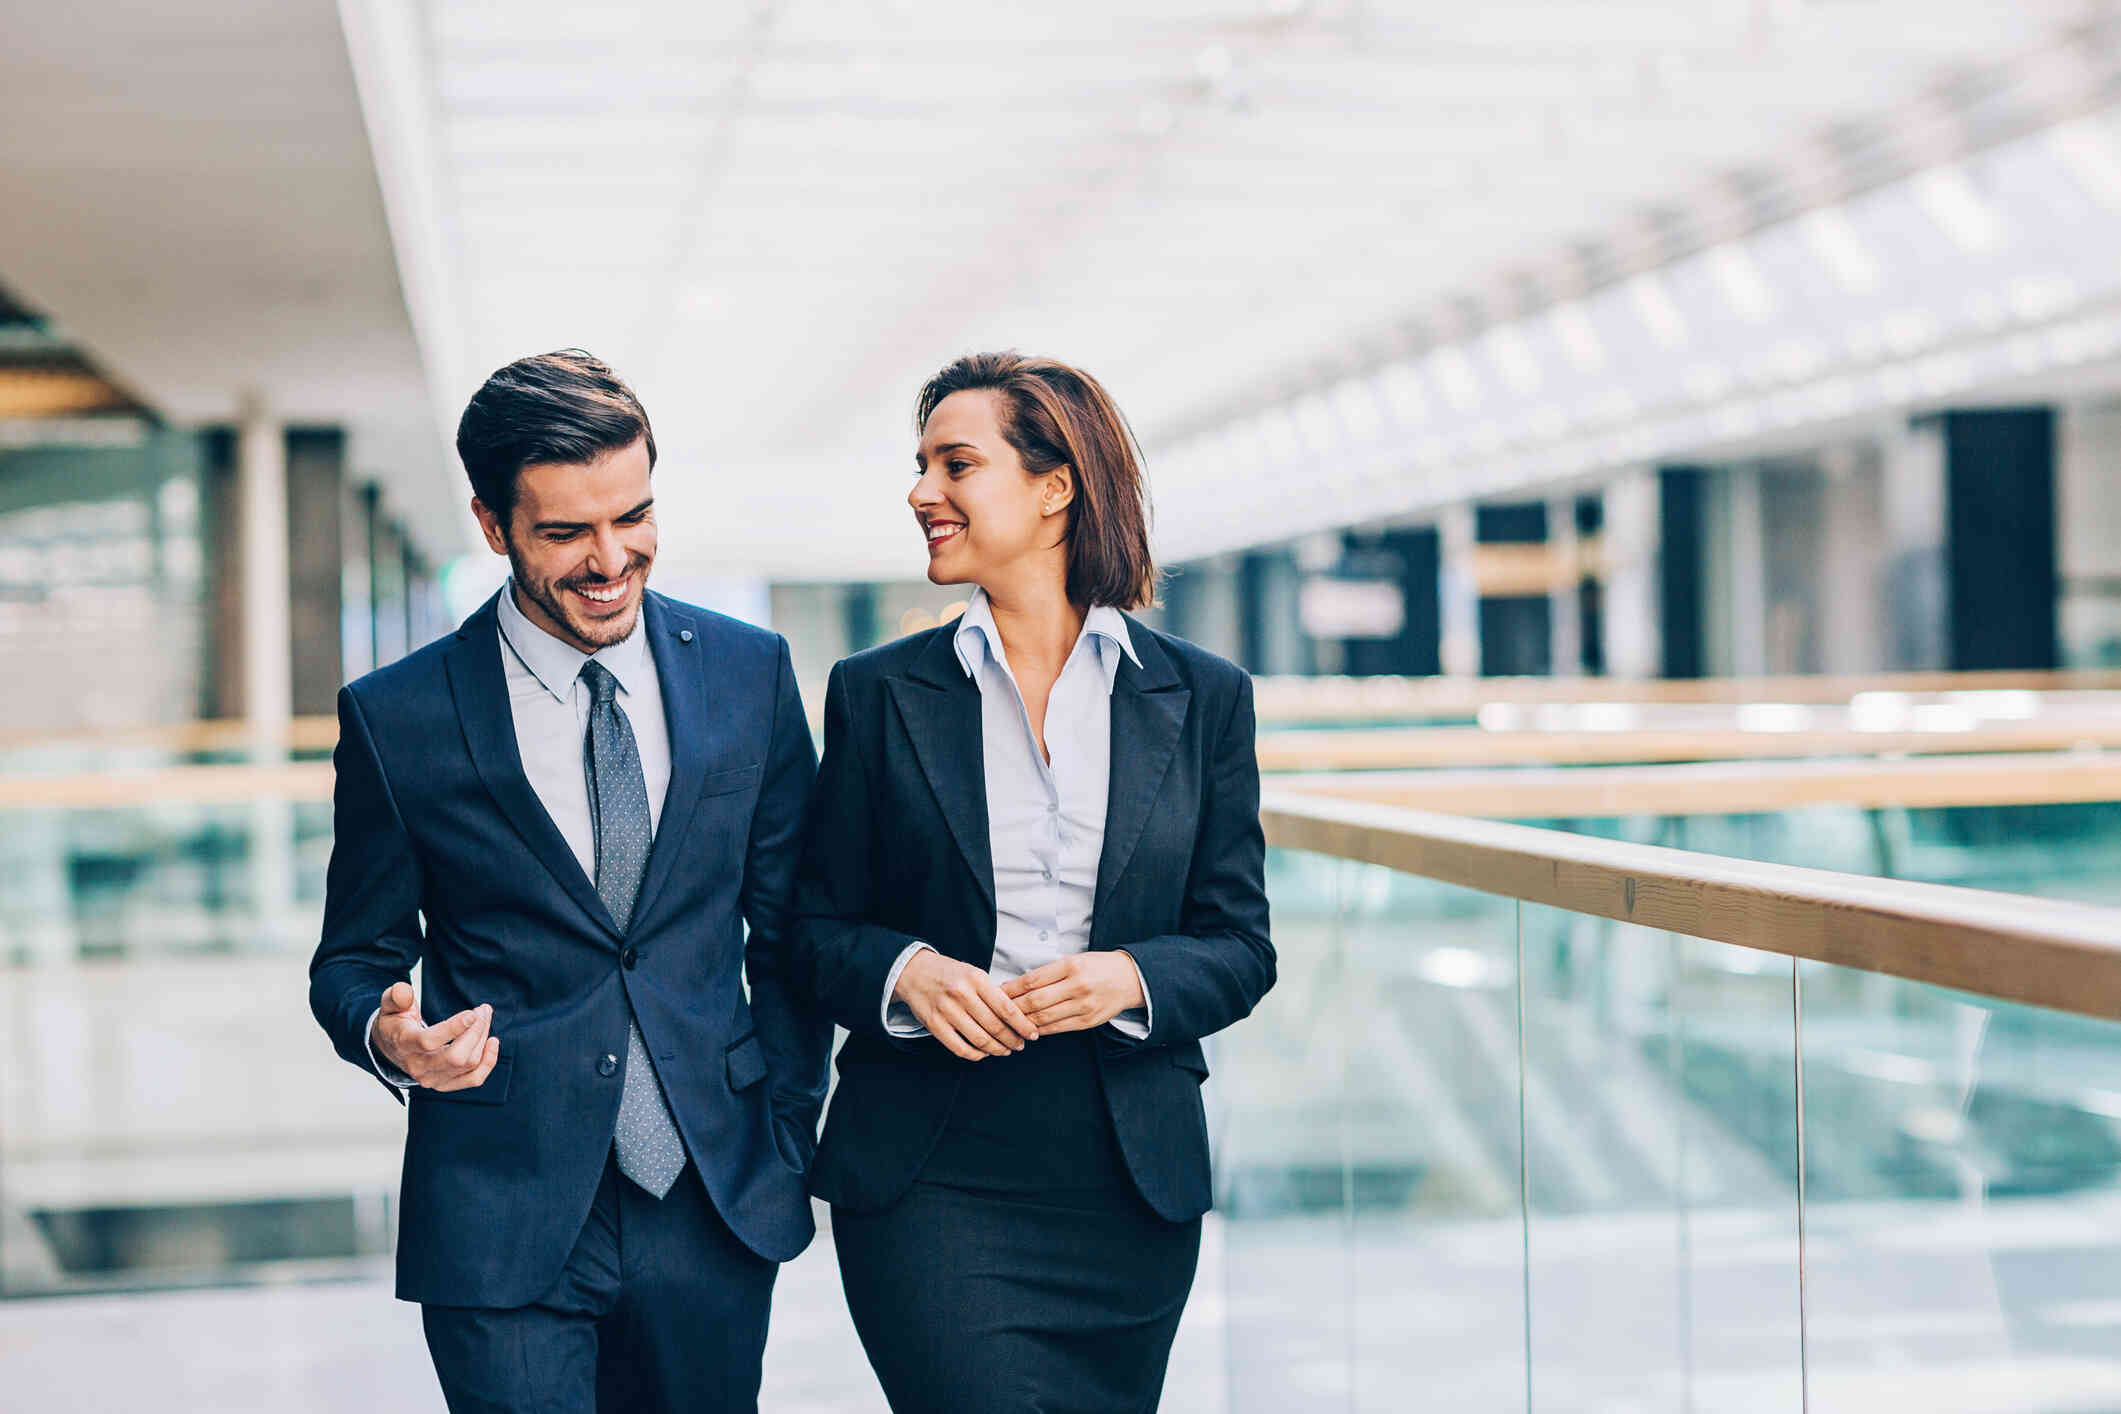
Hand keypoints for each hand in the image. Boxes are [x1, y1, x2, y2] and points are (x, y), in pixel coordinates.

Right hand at [373, 982, 500, 1091]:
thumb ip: (395, 996)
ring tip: (485, 1017)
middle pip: (456, 1056)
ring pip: (468, 1064)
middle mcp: (418, 1066)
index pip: (429, 1041)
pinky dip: (488, 1062)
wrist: (391, 1049)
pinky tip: (492, 1042)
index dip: (454, 1028)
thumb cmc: (395, 1023)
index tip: (472, 1014)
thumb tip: (404, 991)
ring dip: (483, 1038)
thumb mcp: (390, 1006)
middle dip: (476, 1031)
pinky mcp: (444, 1084)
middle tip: (483, 1010)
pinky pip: (474, 1079)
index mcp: (404, 1044)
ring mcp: (432, 1079)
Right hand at [892, 950, 1038, 1060]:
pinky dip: (976, 1055)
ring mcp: (947, 1011)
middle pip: (995, 1027)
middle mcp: (962, 994)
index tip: (1032, 1034)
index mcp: (976, 979)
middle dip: (1013, 1040)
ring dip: (997, 1049)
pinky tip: (983, 1053)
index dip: (1023, 1025)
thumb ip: (993, 993)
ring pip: (980, 1040)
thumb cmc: (949, 974)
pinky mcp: (934, 1025)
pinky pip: (960, 1048)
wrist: (914, 972)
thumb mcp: (974, 974)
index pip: (1006, 1008)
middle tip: (1019, 1045)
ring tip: (1004, 1050)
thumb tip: (1018, 1017)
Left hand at [1000, 952, 1143, 1034]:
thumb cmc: (1096, 967)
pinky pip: (1057, 1028)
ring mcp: (1084, 1005)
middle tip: (996, 1011)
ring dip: (1023, 1022)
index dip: (1011, 989)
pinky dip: (1040, 1029)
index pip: (1032, 980)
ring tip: (1008, 1023)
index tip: (996, 993)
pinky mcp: (1088, 1021)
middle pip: (1035, 1001)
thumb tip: (1014, 986)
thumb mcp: (1073, 960)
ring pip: (1044, 1017)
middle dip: (1012, 1008)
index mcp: (1071, 965)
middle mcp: (1077, 985)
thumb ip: (1046, 973)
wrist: (1129, 979)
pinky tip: (1029, 1029)